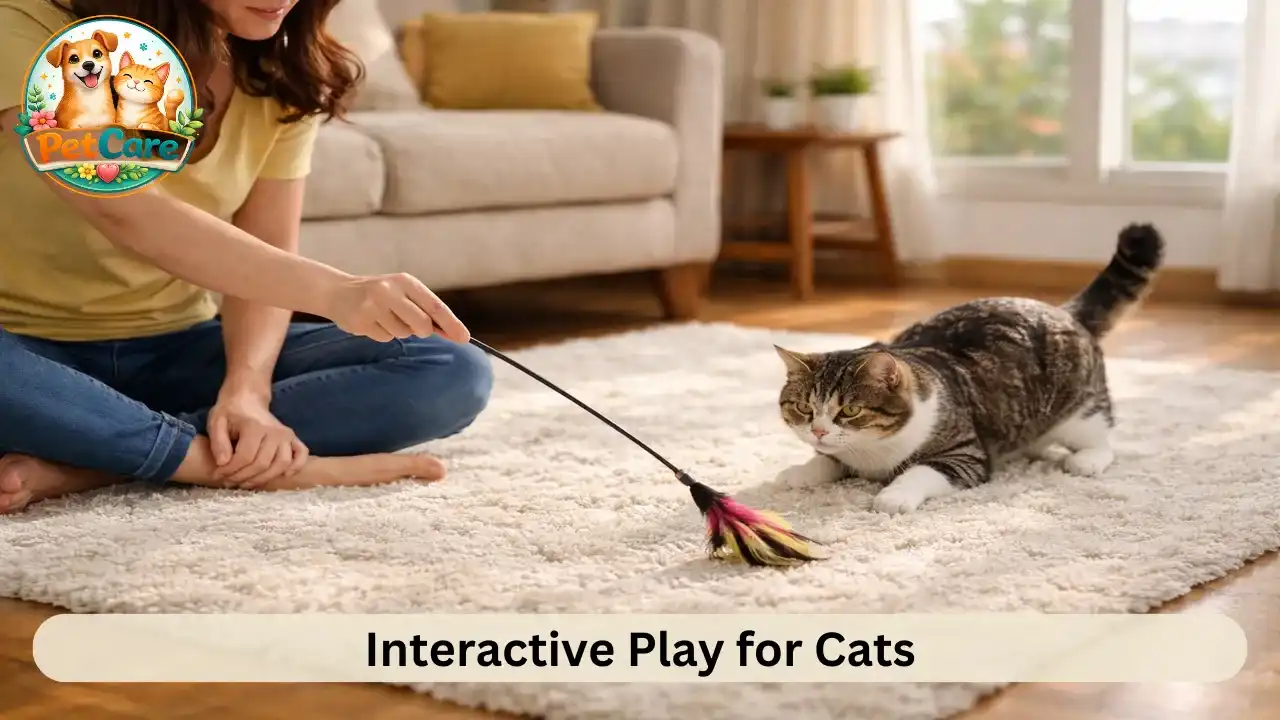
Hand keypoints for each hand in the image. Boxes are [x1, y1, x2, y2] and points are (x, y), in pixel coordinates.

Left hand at [207, 388, 307, 488]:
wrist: (248, 399)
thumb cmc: (231, 412)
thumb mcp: (216, 422)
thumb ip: (218, 442)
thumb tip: (223, 463)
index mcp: (255, 426)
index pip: (244, 457)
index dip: (230, 471)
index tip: (218, 475)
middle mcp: (275, 431)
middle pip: (262, 464)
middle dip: (243, 477)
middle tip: (229, 482)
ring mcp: (287, 435)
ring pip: (281, 464)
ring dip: (263, 478)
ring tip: (246, 482)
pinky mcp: (293, 438)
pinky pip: (301, 454)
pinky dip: (296, 466)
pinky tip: (283, 475)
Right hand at [324, 273, 469, 343]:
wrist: (338, 291)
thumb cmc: (381, 295)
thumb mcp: (404, 294)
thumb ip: (426, 310)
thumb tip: (456, 333)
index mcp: (406, 281)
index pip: (435, 305)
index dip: (451, 323)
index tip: (464, 338)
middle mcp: (390, 290)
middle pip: (422, 324)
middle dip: (422, 331)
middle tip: (412, 325)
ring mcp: (373, 305)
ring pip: (402, 333)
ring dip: (398, 331)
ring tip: (384, 317)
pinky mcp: (361, 320)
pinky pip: (384, 338)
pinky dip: (382, 334)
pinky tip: (372, 322)